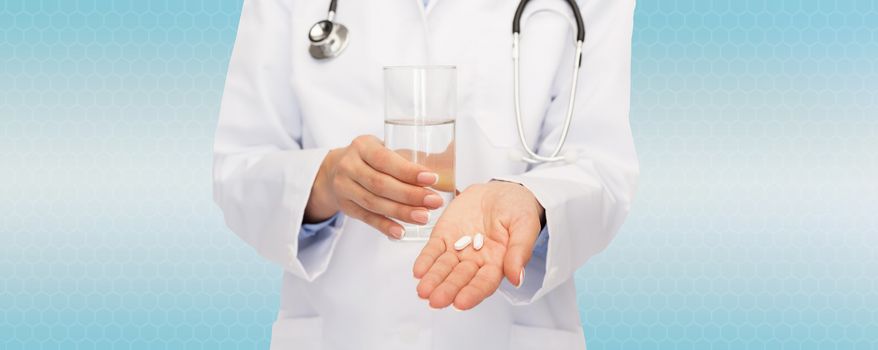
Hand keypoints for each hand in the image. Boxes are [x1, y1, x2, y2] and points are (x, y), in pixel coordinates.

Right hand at [305, 135, 444, 238]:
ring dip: (401, 212)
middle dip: (410, 195)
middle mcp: (350, 165)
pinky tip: (401, 232)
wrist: (334, 170)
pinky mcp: (346, 206)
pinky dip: (385, 226)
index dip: (408, 171)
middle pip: (381, 184)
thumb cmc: (371, 158)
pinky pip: (367, 218)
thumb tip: (453, 150)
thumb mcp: (385, 148)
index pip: (386, 160)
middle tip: (435, 202)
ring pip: (375, 203)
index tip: (432, 178)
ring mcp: (344, 187)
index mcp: (363, 145)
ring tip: (424, 217)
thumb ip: (413, 155)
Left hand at [412, 181, 543, 309]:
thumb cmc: (518, 210)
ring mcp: (458, 250)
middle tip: (436, 300)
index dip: (473, 292)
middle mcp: (476, 261)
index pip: (484, 282)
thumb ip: (520, 251)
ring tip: (423, 290)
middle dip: (448, 289)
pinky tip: (418, 270)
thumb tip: (517, 278)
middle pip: (460, 278)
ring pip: (444, 268)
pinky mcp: (444, 236)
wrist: (501, 191)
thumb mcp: (525, 225)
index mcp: (498, 263)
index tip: (461, 302)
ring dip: (433, 279)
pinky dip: (425, 260)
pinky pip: (433, 250)